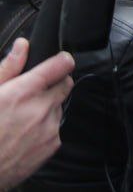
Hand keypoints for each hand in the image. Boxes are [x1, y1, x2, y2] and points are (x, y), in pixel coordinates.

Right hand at [0, 39, 74, 189]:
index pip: (63, 64)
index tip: (58, 62)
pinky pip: (56, 128)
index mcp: (24, 92)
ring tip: (21, 119)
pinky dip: (45, 128)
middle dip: (54, 85)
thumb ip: (8, 68)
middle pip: (66, 84)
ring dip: (47, 108)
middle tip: (32, 94)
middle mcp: (41, 108)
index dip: (61, 61)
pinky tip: (24, 135)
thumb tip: (22, 45)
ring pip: (59, 107)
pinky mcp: (52, 145)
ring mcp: (49, 128)